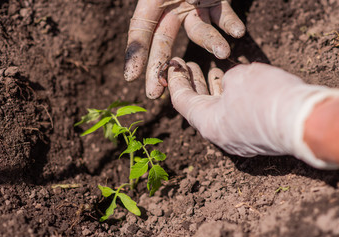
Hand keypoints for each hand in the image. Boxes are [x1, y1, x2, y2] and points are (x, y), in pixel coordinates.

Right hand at [124, 0, 244, 98]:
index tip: (131, 78)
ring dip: (210, 42)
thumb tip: (134, 28)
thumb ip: (152, 11)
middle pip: (163, 41)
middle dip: (159, 67)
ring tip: (222, 52)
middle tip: (155, 95)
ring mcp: (194, 5)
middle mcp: (171, 4)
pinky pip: (222, 16)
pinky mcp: (215, 1)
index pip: (140, 31)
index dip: (135, 54)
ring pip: (197, 32)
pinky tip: (238, 33)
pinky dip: (230, 24)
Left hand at [167, 57, 338, 169]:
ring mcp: (237, 139)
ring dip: (216, 90)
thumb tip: (230, 85)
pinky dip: (232, 99)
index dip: (176, 81)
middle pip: (200, 107)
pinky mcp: (254, 139)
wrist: (301, 124)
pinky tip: (237, 86)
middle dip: (195, 84)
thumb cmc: (265, 99)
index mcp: (207, 124)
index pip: (182, 101)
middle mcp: (219, 136)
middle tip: (190, 66)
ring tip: (213, 71)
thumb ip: (228, 80)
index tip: (174, 66)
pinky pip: (236, 116)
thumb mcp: (240, 78)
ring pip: (220, 111)